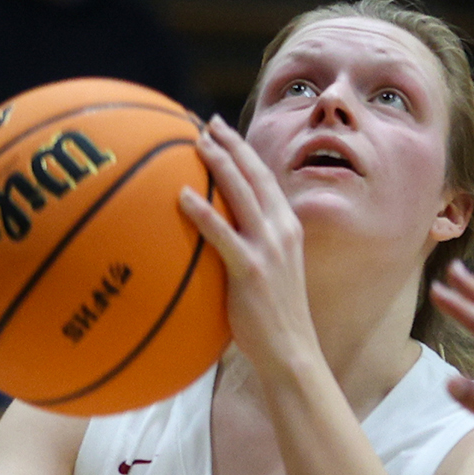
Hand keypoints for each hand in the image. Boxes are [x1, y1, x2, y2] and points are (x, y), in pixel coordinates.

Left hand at [178, 118, 317, 377]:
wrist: (291, 351)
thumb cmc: (272, 319)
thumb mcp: (270, 274)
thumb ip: (251, 249)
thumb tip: (219, 239)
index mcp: (287, 228)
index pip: (264, 179)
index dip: (243, 151)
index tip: (222, 131)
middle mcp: (281, 230)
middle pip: (254, 175)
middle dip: (231, 144)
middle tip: (206, 123)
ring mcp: (268, 248)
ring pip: (241, 194)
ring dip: (218, 164)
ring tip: (195, 143)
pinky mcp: (250, 270)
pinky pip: (222, 234)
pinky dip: (202, 212)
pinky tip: (182, 196)